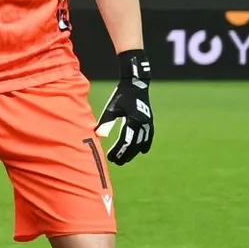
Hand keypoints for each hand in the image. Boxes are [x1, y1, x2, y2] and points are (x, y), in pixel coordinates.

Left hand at [96, 49, 153, 165]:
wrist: (136, 84)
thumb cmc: (121, 96)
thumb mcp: (112, 109)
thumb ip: (106, 123)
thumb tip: (99, 137)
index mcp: (133, 121)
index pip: (125, 141)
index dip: (118, 151)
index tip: (110, 158)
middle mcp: (143, 124)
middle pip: (134, 145)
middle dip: (125, 154)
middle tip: (116, 163)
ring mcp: (148, 123)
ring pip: (142, 142)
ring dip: (134, 152)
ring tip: (125, 160)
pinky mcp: (149, 121)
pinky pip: (148, 136)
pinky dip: (145, 144)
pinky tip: (142, 151)